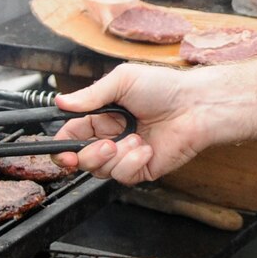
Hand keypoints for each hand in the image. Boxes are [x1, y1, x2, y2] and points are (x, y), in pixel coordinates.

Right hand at [54, 64, 218, 183]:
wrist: (195, 106)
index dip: (61, 147)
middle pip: (81, 160)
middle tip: (106, 145)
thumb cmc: (163, 87)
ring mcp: (125, 155)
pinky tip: (147, 148)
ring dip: (117, 156)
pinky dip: (133, 162)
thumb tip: (61, 102)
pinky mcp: (141, 169)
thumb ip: (90, 95)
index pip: (70, 136)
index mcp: (101, 116)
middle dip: (88, 156)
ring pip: (100, 171)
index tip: (61, 152)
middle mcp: (110, 137)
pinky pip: (123, 176)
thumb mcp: (121, 81)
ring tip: (137, 138)